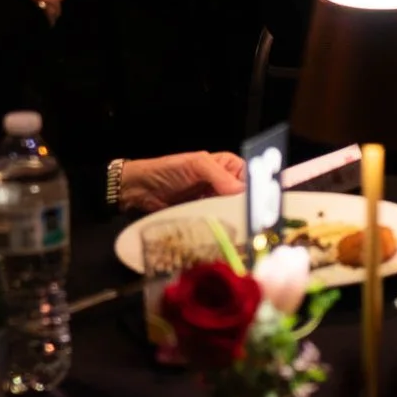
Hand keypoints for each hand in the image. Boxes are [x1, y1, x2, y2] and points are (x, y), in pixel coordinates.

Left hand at [116, 151, 244, 217]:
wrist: (140, 190)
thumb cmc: (167, 170)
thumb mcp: (196, 165)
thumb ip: (219, 175)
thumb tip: (241, 190)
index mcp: (227, 165)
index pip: (250, 177)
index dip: (254, 189)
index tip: (256, 203)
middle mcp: (223, 183)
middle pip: (242, 197)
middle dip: (244, 207)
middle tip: (246, 219)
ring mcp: (213, 201)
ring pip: (231, 211)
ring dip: (232, 219)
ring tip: (236, 228)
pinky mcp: (203, 216)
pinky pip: (216, 221)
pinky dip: (219, 226)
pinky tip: (222, 232)